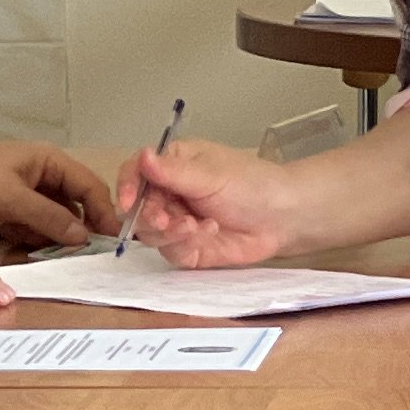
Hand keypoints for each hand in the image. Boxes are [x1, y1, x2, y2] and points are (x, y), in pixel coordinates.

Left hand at [0, 139, 114, 249]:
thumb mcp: (12, 199)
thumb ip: (50, 217)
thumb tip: (84, 237)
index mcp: (49, 161)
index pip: (89, 186)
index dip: (104, 211)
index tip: (113, 239)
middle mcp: (44, 174)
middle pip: (76, 203)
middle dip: (80, 227)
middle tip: (87, 253)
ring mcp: (28, 192)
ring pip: (56, 218)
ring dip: (56, 234)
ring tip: (56, 251)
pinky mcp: (13, 208)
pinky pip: (36, 225)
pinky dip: (36, 236)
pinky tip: (28, 242)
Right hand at [114, 139, 310, 268]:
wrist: (283, 217)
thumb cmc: (251, 184)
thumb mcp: (211, 175)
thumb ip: (173, 172)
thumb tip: (142, 156)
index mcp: (172, 165)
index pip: (135, 173)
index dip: (126, 188)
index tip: (128, 203)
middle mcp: (169, 193)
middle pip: (137, 209)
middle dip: (150, 217)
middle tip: (166, 220)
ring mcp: (176, 222)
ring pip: (151, 235)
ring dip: (170, 233)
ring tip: (197, 227)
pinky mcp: (188, 248)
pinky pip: (171, 253)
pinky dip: (187, 245)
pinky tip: (210, 233)